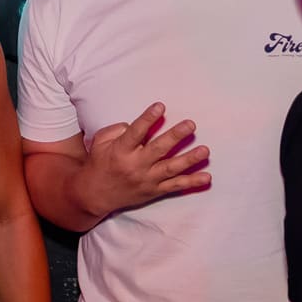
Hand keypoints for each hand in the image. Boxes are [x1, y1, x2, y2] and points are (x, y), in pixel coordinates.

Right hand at [77, 102, 209, 217]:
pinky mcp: (154, 191)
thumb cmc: (99, 162)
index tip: (160, 106)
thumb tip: (139, 125)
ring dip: (189, 159)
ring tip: (205, 150)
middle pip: (158, 149)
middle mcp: (135, 165)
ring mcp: (147, 180)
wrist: (95, 194)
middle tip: (190, 124)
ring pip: (171, 169)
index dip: (148, 119)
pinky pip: (175, 186)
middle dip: (175, 136)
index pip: (136, 132)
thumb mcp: (100, 141)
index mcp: (121, 150)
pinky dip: (191, 182)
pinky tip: (206, 176)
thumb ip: (118, 129)